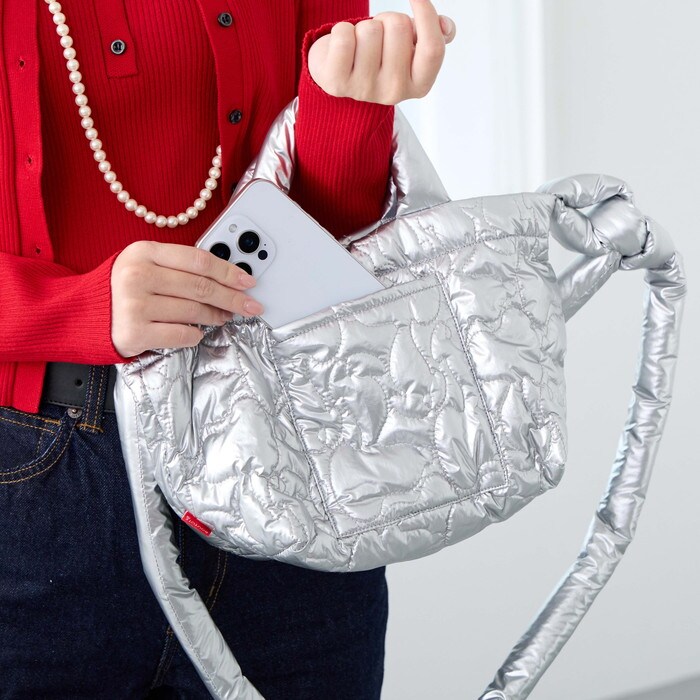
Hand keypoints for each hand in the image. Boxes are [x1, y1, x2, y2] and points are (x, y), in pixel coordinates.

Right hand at [110, 241, 262, 356]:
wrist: (83, 314)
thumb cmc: (122, 288)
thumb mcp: (145, 264)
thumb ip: (179, 265)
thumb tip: (226, 279)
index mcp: (144, 252)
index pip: (198, 260)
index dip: (228, 271)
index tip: (248, 281)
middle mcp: (138, 276)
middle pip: (201, 287)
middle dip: (232, 298)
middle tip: (251, 305)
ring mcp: (135, 305)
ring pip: (194, 311)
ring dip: (216, 316)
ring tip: (224, 318)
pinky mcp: (134, 333)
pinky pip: (181, 334)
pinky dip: (195, 334)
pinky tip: (197, 332)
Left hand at [307, 0, 455, 105]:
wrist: (343, 77)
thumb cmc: (380, 57)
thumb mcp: (411, 49)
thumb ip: (432, 36)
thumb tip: (445, 27)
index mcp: (419, 85)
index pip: (433, 47)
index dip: (426, 15)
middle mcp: (394, 93)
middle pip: (399, 28)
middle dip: (388, 20)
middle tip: (380, 37)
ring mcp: (365, 91)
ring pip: (370, 29)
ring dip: (363, 28)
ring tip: (361, 46)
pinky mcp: (337, 83)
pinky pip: (344, 34)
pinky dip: (342, 31)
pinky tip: (344, 49)